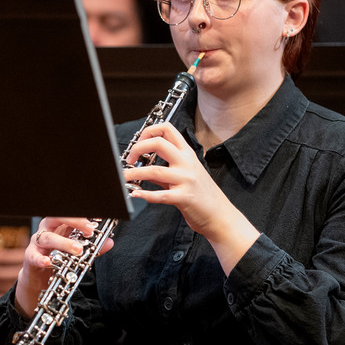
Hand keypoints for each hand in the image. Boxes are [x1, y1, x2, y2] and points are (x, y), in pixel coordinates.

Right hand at [13, 217, 113, 319]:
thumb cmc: (58, 258)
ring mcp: (37, 243)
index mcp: (59, 225)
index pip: (69, 215)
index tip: (97, 219)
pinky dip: (41, 259)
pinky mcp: (30, 257)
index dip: (82, 215)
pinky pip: (34, 256)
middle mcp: (47, 230)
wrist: (39, 277)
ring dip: (64, 243)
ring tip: (78, 250)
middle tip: (89, 230)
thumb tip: (110, 242)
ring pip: (48, 238)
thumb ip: (93, 248)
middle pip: (56, 218)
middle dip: (74, 222)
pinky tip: (49, 262)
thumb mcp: (77, 252)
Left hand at [123, 122, 257, 274]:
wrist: (220, 215)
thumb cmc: (203, 195)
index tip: (139, 142)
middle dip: (138, 148)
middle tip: (129, 160)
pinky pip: (160, 195)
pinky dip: (145, 195)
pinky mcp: (184, 198)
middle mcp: (187, 163)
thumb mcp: (185, 174)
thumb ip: (165, 169)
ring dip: (134, 173)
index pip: (167, 129)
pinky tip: (136, 195)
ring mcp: (186, 180)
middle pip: (158, 143)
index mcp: (187, 154)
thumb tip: (142, 166)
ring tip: (124, 177)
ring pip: (154, 170)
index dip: (149, 132)